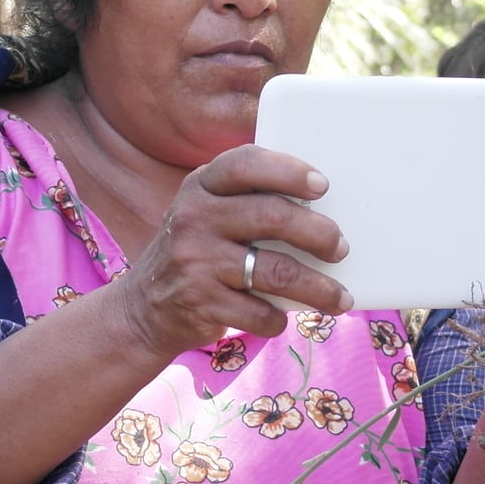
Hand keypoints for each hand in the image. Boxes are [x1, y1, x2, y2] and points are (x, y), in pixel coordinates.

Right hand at [110, 145, 350, 356]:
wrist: (144, 307)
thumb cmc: (197, 252)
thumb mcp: (207, 213)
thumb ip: (248, 201)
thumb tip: (323, 209)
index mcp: (201, 186)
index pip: (246, 164)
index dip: (289, 171)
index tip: (322, 187)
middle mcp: (194, 217)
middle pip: (272, 216)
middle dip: (319, 234)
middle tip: (340, 248)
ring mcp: (195, 260)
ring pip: (276, 271)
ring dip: (317, 287)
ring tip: (338, 298)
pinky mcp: (200, 301)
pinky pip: (259, 311)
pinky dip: (278, 319)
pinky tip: (283, 318)